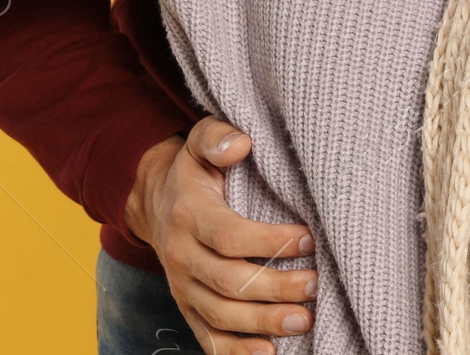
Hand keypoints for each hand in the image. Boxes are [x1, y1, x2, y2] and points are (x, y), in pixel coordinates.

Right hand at [124, 121, 316, 354]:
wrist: (155, 203)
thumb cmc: (192, 171)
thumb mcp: (199, 142)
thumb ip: (217, 137)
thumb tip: (241, 144)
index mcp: (189, 214)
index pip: (229, 236)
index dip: (270, 242)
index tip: (308, 239)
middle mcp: (181, 255)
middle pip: (228, 282)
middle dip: (275, 287)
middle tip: (314, 285)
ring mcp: (182, 287)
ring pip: (221, 315)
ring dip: (263, 323)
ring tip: (304, 320)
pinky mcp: (187, 309)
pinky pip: (208, 339)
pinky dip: (237, 353)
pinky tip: (269, 354)